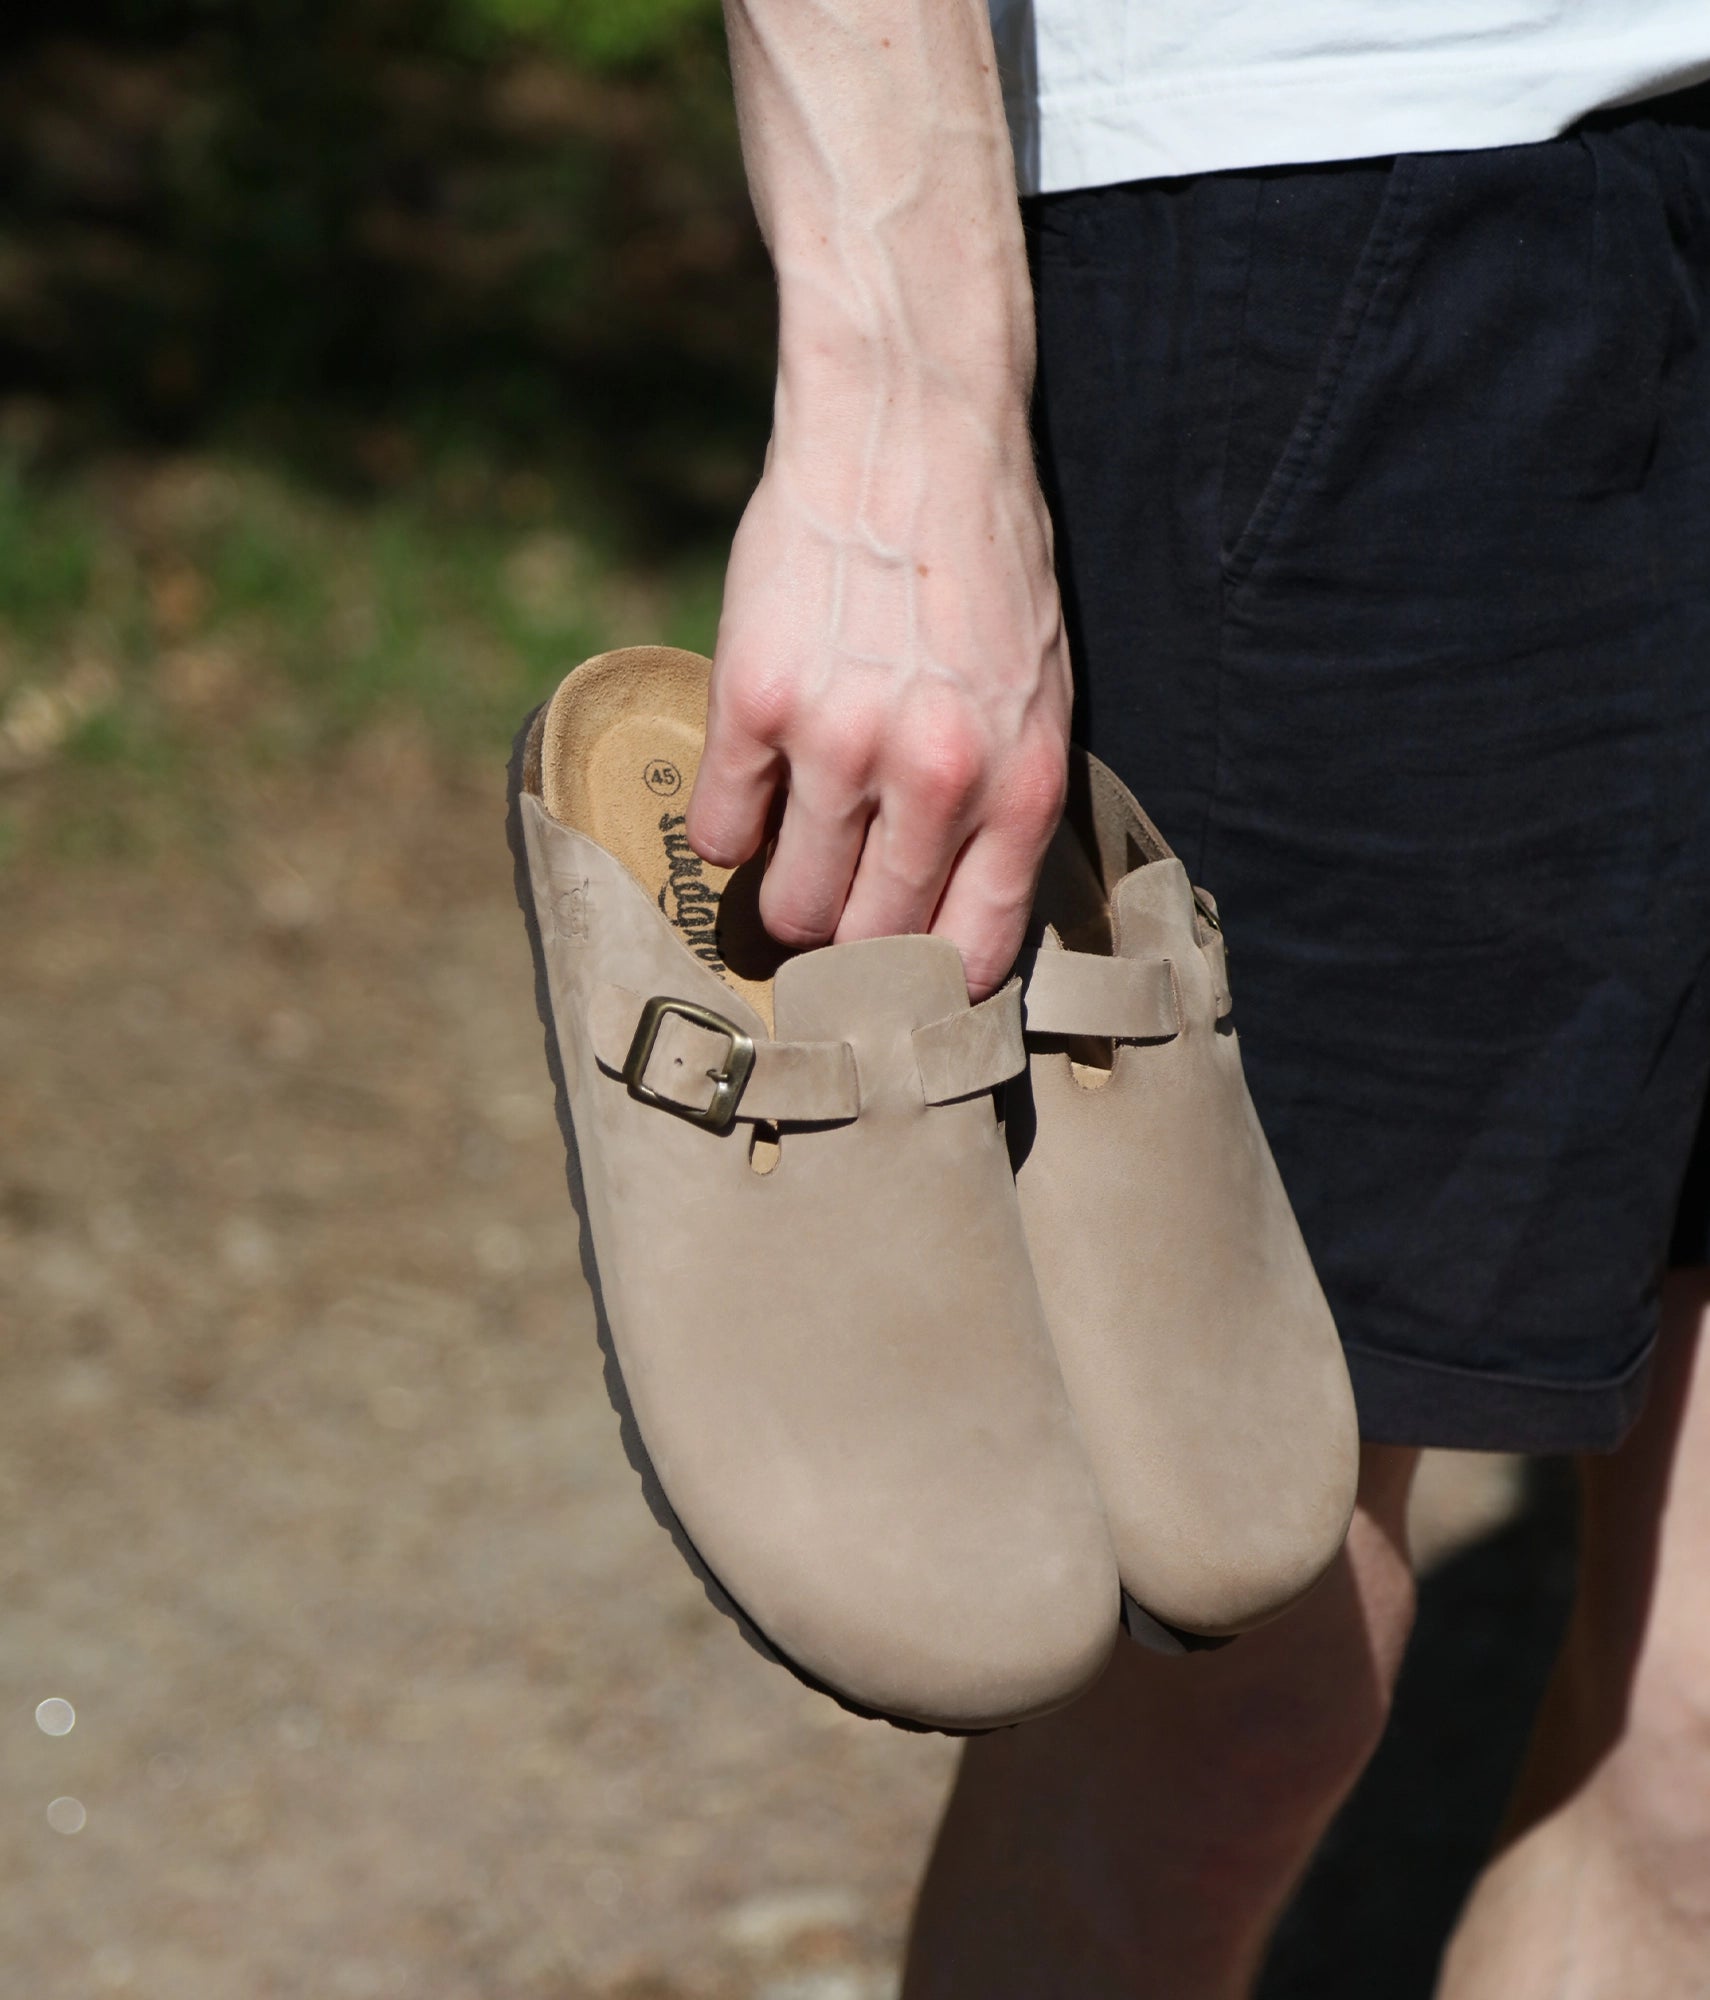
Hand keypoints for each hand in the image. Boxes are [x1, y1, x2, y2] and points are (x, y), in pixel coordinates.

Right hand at [686, 390, 1070, 999]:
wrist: (912, 432)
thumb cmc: (986, 567)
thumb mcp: (1040, 694)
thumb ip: (1006, 805)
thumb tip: (958, 919)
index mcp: (1021, 786)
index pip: (972, 953)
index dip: (929, 992)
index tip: (901, 993)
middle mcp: (936, 780)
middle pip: (871, 943)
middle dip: (847, 951)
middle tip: (828, 928)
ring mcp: (840, 742)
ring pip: (788, 903)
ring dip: (781, 901)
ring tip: (788, 864)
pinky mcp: (755, 700)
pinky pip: (723, 828)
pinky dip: (727, 831)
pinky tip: (747, 795)